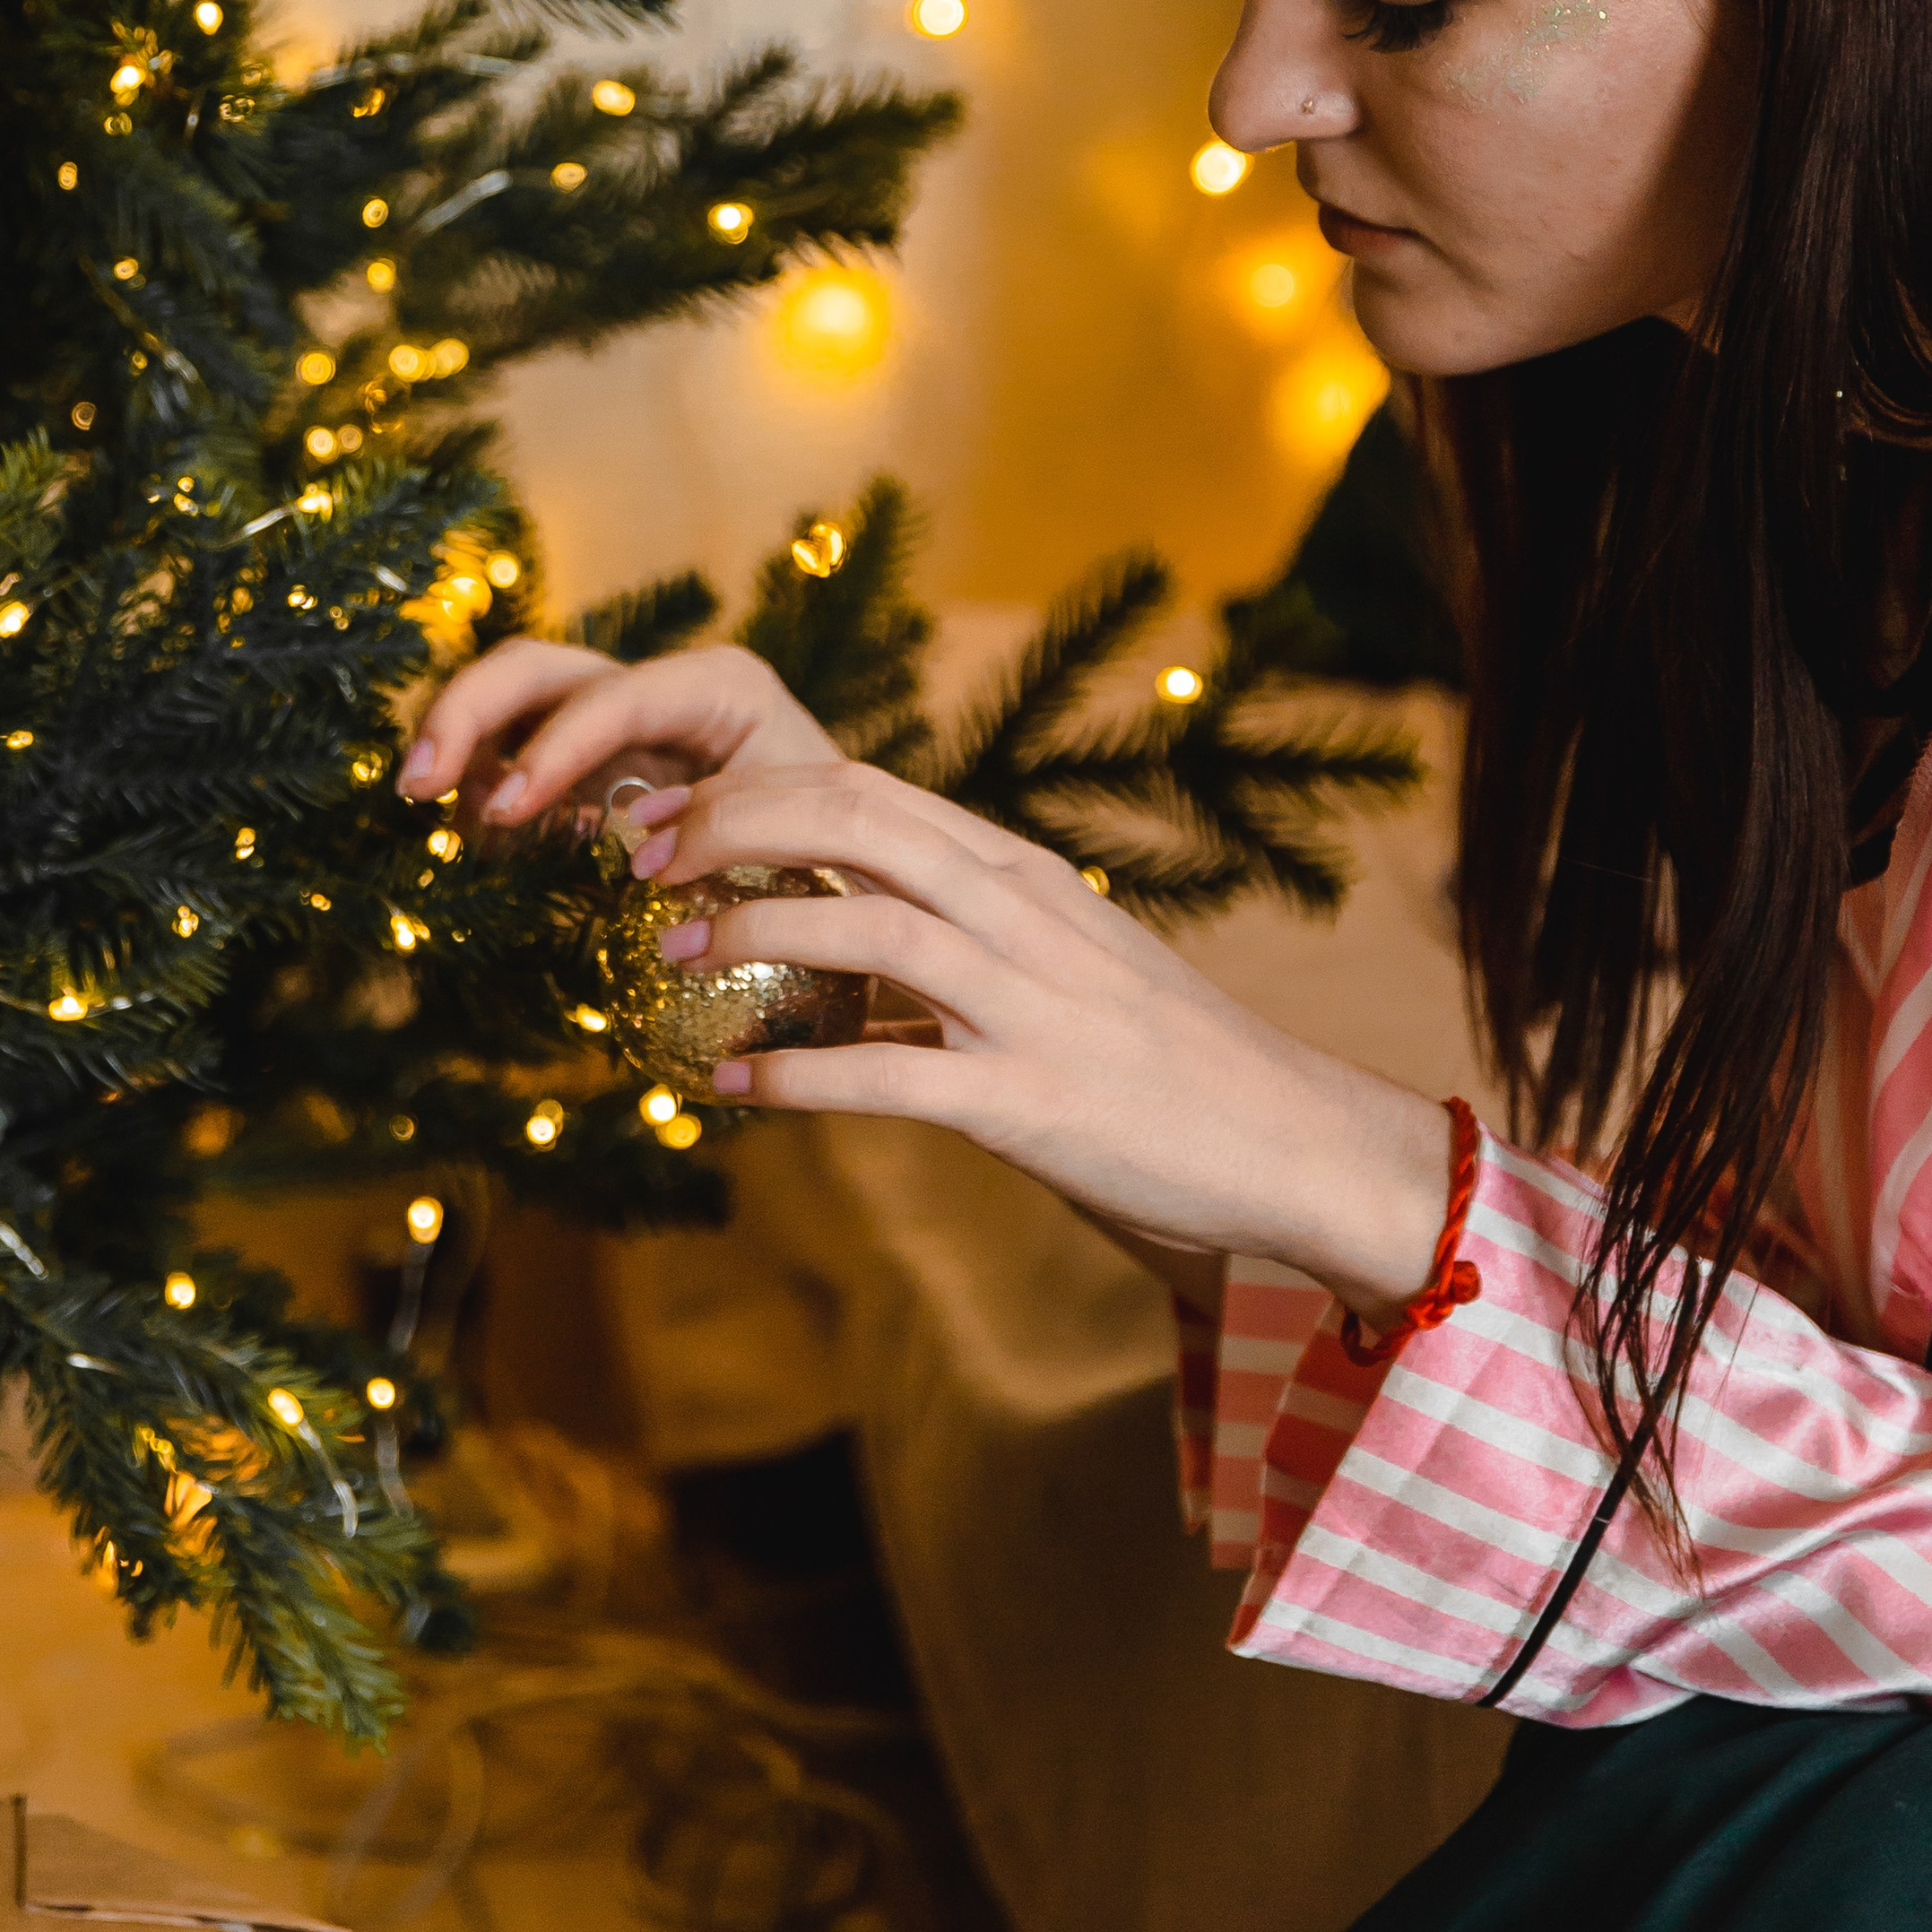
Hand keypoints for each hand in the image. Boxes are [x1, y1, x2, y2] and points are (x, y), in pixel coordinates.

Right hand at [397, 639, 836, 828]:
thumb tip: (640, 856)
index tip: (504, 811)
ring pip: (516, 701)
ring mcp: (625, 725)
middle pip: (541, 667)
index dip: (551, 747)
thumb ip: (732, 830)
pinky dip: (487, 785)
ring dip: (464, 744)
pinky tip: (479, 837)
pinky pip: (520, 754)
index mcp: (724, 690)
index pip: (615, 696)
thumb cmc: (848, 855)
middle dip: (469, 711)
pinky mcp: (598, 768)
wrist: (868, 873)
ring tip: (435, 811)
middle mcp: (664, 691)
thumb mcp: (804, 836)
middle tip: (416, 785)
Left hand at [635, 758, 1455, 1321]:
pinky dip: (799, 1075)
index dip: (750, 793)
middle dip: (730, 826)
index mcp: (1020, 874)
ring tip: (660, 953)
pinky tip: (732, 1086)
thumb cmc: (1169, 1062)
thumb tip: (842, 943)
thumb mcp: (1065, 964)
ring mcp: (1031, 1005)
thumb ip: (963, 938)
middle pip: (855, 821)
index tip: (663, 816)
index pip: (868, 790)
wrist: (1295, 1141)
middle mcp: (1022, 916)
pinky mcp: (1034, 1101)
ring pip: (866, 928)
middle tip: (636, 858)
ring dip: (748, 933)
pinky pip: (892, 1077)